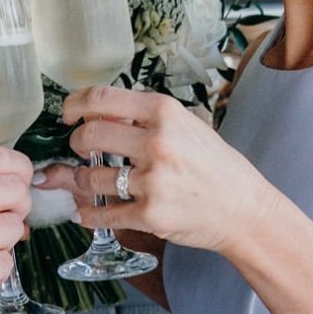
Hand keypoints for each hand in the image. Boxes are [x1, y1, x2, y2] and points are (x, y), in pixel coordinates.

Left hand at [39, 87, 278, 254]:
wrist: (244, 209)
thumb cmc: (216, 166)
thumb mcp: (187, 126)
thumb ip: (145, 117)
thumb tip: (97, 115)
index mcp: (165, 113)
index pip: (102, 98)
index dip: (75, 104)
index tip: (68, 113)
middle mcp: (157, 143)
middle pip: (90, 134)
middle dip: (76, 142)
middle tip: (80, 148)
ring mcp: (153, 181)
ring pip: (91, 177)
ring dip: (80, 180)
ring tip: (86, 181)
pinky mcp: (151, 215)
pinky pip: (104, 213)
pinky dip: (89, 214)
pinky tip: (85, 211)